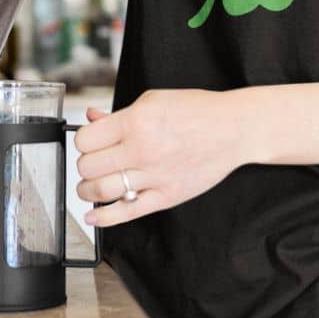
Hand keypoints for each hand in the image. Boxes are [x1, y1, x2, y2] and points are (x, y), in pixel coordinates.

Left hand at [74, 87, 248, 227]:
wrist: (234, 128)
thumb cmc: (197, 111)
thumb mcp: (154, 100)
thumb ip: (119, 114)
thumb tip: (91, 120)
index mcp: (136, 121)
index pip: (85, 139)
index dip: (84, 140)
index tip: (90, 141)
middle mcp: (142, 150)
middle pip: (88, 167)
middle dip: (86, 164)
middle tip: (95, 161)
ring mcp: (154, 176)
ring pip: (100, 191)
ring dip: (87, 190)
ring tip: (91, 185)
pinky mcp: (166, 196)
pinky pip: (127, 212)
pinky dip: (104, 218)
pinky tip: (93, 215)